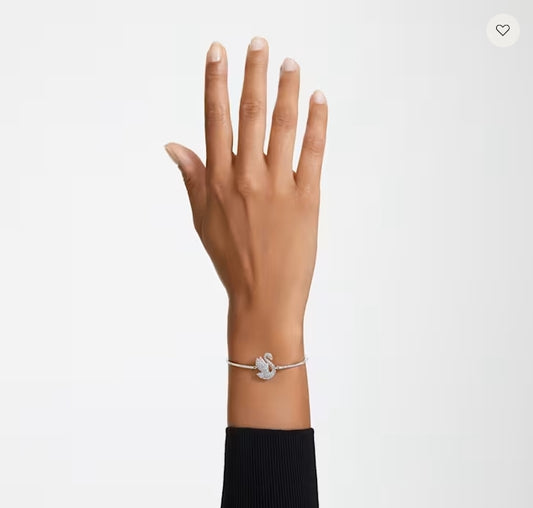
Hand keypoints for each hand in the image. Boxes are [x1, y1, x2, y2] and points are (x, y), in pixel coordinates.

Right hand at [164, 36, 327, 324]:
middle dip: (254, 74)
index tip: (219, 52)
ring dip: (287, 90)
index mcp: (219, 181)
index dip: (216, 82)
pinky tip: (318, 99)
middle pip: (250, 114)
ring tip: (290, 64)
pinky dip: (317, 123)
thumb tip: (173, 144)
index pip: (215, 120)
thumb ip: (192, 178)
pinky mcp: (307, 199)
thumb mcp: (202, 220)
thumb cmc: (232, 260)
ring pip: (283, 127)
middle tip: (259, 42)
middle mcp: (246, 178)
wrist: (264, 297)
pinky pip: (313, 153)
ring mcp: (278, 187)